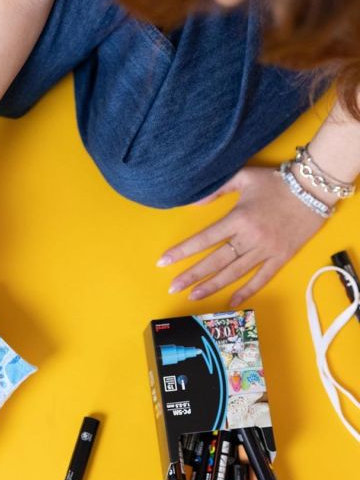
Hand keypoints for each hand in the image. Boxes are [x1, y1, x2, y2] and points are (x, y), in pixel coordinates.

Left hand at [157, 167, 327, 306]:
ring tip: (193, 296)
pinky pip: (262, 278)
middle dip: (192, 275)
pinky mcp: (281, 257)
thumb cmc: (277, 181)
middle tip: (172, 287)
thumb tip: (192, 203)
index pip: (204, 239)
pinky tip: (231, 303)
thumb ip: (216, 189)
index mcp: (238, 219)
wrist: (316, 188)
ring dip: (212, 286)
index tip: (163, 261)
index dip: (182, 251)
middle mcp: (250, 238)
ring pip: (234, 273)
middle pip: (215, 261)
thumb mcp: (244, 177)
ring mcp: (266, 250)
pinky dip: (246, 291)